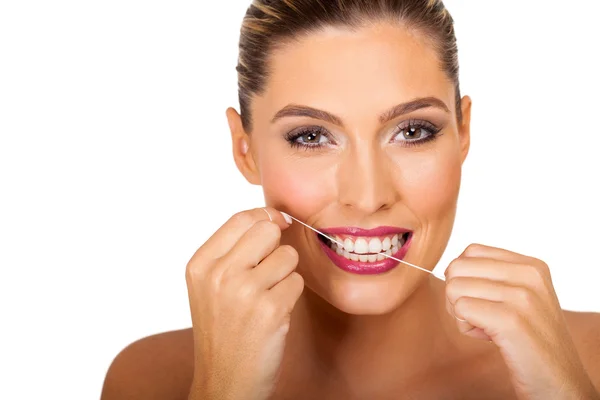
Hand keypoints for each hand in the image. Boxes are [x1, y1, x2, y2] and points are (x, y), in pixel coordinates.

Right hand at [185, 207, 303, 399]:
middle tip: (269, 271)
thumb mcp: (209, 286)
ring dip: (285, 275)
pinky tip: (274, 314)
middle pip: (267, 230)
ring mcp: (244, 292)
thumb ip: (232, 252)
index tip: (278, 222)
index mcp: (200, 264)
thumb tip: (272, 218)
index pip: (241, 219)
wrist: (224, 382)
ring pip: (288, 256)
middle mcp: (219, 274)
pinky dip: (291, 297)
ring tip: (268, 297)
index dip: (266, 216)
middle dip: (276, 247)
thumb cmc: (221, 331)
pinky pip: (297, 282)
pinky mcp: (270, 310)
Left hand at [445, 244, 598, 399]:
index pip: (471, 251)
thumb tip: (450, 267)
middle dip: (457, 295)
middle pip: (457, 268)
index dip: (464, 277)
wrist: (560, 382)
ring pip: (454, 288)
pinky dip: (466, 328)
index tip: (483, 300)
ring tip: (488, 328)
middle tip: (480, 317)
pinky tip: (490, 338)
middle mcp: (529, 275)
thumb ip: (493, 276)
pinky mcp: (511, 321)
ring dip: (461, 314)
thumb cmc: (530, 341)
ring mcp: (522, 297)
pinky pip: (461, 310)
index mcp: (532, 265)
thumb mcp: (521, 297)